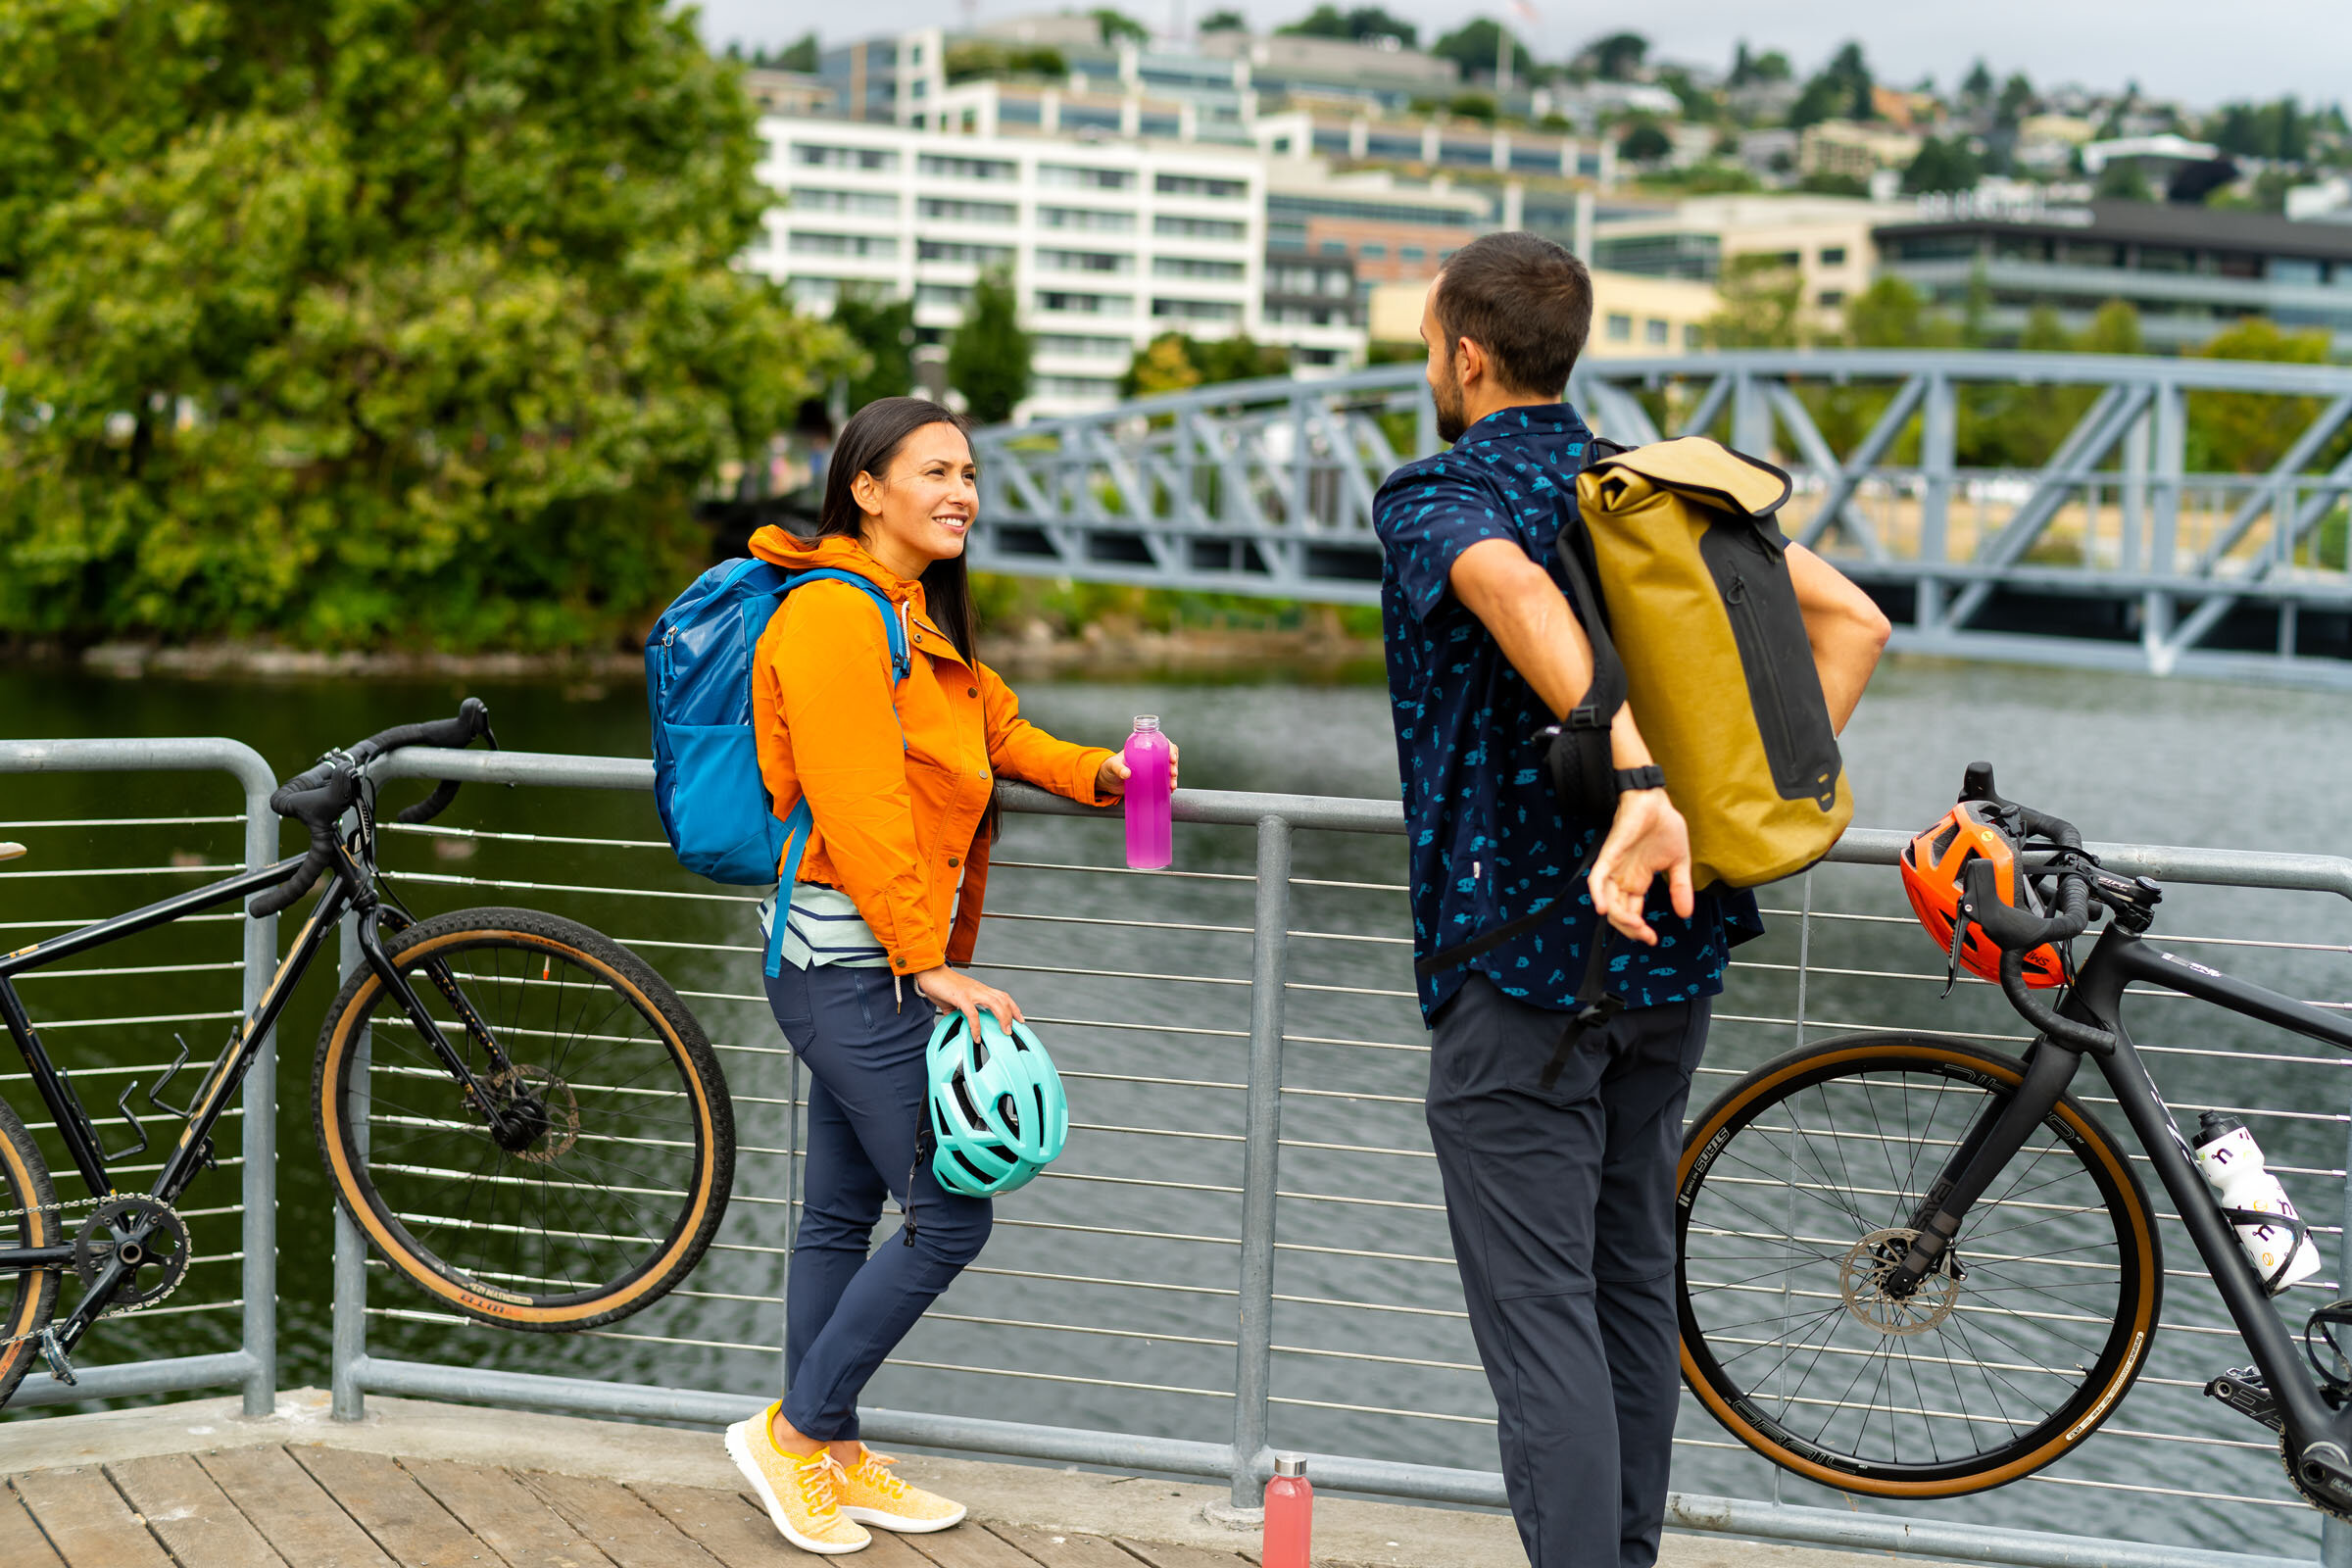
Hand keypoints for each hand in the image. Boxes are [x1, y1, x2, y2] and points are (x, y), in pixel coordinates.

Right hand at [914, 965, 1023, 1039]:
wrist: (928, 972)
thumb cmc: (940, 984)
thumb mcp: (953, 1000)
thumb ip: (957, 1011)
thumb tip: (956, 1022)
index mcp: (979, 989)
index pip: (1002, 996)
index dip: (1013, 1008)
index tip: (1020, 1020)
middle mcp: (979, 989)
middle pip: (1003, 999)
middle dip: (1012, 1015)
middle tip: (1012, 1031)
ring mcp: (971, 992)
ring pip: (995, 1003)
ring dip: (1002, 1018)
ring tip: (1003, 1032)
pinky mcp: (960, 996)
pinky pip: (972, 1012)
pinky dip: (976, 1026)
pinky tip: (976, 1036)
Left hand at [1096, 742, 1177, 798]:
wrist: (1106, 781)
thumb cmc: (1109, 768)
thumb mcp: (1113, 766)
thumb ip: (1118, 768)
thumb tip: (1127, 774)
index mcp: (1143, 748)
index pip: (1161, 744)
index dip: (1170, 749)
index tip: (1172, 758)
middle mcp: (1150, 757)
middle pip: (1168, 756)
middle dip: (1174, 765)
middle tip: (1173, 773)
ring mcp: (1151, 769)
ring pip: (1168, 769)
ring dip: (1173, 777)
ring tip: (1172, 785)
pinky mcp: (1150, 780)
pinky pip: (1163, 780)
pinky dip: (1169, 784)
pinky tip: (1170, 790)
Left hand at [1587, 789, 1694, 945]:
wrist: (1656, 801)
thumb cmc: (1665, 827)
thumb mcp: (1679, 864)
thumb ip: (1680, 888)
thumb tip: (1685, 914)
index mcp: (1638, 882)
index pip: (1632, 912)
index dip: (1638, 929)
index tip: (1652, 939)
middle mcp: (1623, 878)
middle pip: (1618, 912)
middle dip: (1630, 928)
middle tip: (1646, 936)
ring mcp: (1614, 868)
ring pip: (1608, 901)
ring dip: (1619, 918)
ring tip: (1635, 927)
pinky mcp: (1609, 855)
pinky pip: (1596, 878)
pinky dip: (1596, 894)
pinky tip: (1602, 909)